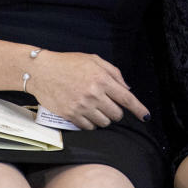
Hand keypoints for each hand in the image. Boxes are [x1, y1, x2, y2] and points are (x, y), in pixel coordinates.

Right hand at [25, 50, 149, 129]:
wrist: (42, 71)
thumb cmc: (68, 63)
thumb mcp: (93, 60)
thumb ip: (113, 73)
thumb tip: (127, 89)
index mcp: (102, 79)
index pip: (126, 98)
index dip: (139, 109)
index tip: (145, 116)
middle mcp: (94, 94)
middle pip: (117, 114)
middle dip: (116, 111)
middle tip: (107, 104)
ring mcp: (82, 106)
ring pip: (104, 123)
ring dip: (103, 118)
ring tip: (95, 108)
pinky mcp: (71, 115)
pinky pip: (89, 127)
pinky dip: (91, 123)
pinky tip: (85, 113)